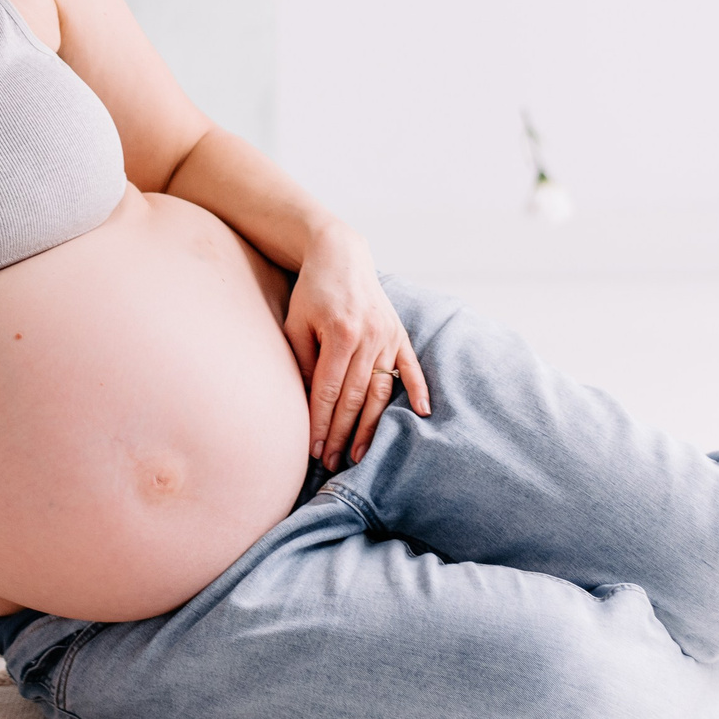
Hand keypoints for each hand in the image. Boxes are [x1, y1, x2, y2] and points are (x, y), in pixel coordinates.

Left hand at [282, 225, 427, 468]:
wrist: (339, 255)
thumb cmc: (311, 293)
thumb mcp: (296, 323)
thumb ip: (304, 362)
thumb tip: (308, 405)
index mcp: (340, 334)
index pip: (330, 391)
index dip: (321, 424)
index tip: (313, 451)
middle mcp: (369, 337)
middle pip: (356, 398)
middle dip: (342, 434)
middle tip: (331, 463)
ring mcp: (388, 336)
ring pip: (381, 391)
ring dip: (371, 426)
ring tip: (359, 455)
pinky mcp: (399, 333)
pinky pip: (411, 367)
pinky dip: (418, 391)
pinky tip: (422, 415)